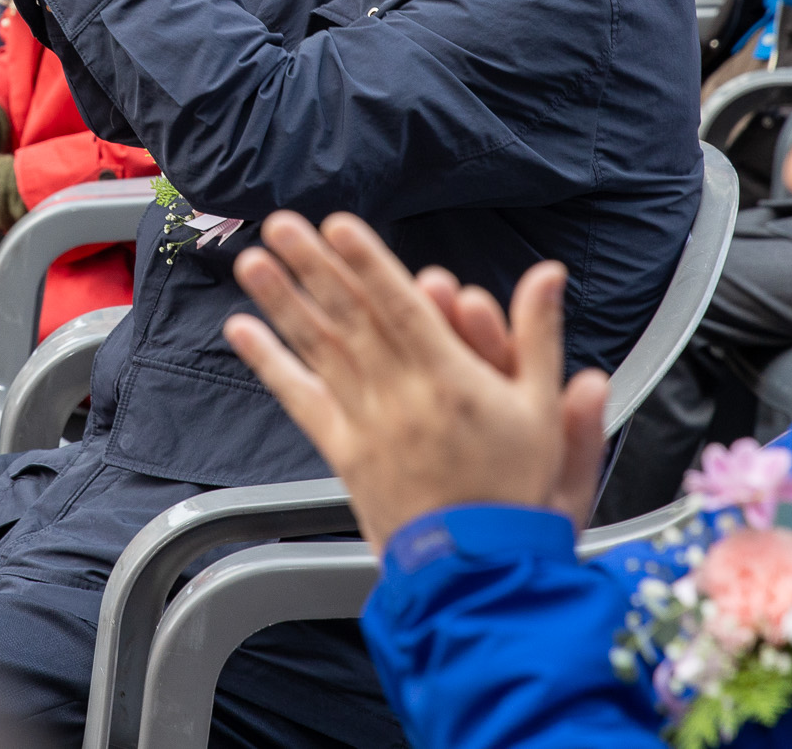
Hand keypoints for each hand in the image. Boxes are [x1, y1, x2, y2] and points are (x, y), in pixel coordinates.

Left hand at [224, 211, 607, 553]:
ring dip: (282, 302)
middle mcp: (400, 395)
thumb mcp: (543, 410)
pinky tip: (244, 331)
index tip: (339, 226)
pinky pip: (299, 399)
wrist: (480, 567)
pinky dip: (269, 363)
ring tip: (253, 262)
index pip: (401, 307)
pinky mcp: (343, 449)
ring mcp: (366, 422)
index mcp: (451, 379)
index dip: (368, 263)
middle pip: (350, 318)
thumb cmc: (515, 491)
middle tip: (282, 225)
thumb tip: (547, 275)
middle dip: (314, 267)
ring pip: (318, 349)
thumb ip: (538, 335)